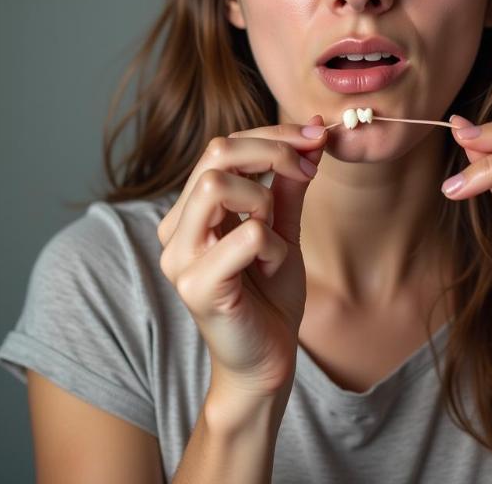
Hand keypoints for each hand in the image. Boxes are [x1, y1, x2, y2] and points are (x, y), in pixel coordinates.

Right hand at [157, 115, 327, 395]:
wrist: (268, 360)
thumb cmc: (270, 294)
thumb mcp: (284, 226)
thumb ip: (290, 182)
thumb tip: (314, 130)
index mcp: (192, 210)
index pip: (222, 146)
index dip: (273, 134)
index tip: (316, 137)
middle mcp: (175, 228)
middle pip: (216, 153)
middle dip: (274, 151)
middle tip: (309, 168)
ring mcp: (180, 257)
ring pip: (218, 185)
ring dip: (264, 199)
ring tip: (277, 233)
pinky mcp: (196, 286)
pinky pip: (247, 235)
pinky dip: (275, 244)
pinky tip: (274, 266)